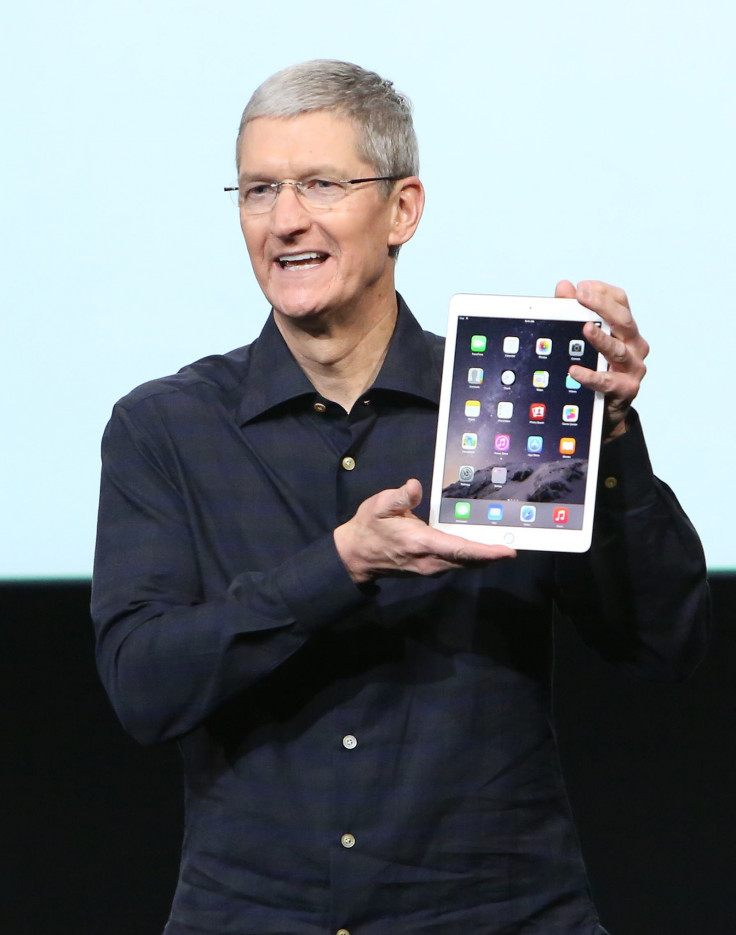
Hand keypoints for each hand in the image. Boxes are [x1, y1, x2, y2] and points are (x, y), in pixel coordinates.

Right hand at [334, 479, 515, 584]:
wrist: (355, 556)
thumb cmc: (368, 528)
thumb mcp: (379, 505)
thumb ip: (400, 496)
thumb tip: (415, 486)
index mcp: (421, 544)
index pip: (461, 549)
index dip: (486, 551)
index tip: (508, 552)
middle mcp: (430, 560)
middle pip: (469, 560)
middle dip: (493, 555)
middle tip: (518, 544)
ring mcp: (430, 567)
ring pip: (464, 563)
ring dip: (484, 556)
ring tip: (504, 544)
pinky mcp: (429, 568)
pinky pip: (457, 563)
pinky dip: (471, 556)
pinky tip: (481, 547)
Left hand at [555, 280, 649, 440]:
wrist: (606, 411)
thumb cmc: (596, 369)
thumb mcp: (585, 341)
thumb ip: (573, 313)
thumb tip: (563, 286)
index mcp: (625, 329)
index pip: (621, 302)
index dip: (603, 291)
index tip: (582, 287)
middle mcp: (634, 345)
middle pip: (623, 320)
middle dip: (602, 306)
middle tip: (582, 297)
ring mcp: (633, 368)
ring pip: (618, 349)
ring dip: (601, 338)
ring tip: (586, 329)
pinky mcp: (626, 389)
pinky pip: (608, 381)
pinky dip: (591, 375)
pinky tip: (574, 371)